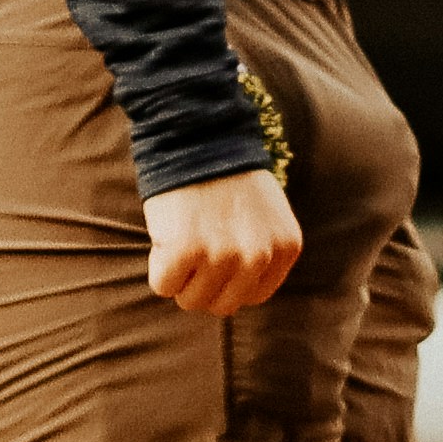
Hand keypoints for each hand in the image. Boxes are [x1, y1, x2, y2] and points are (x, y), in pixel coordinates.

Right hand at [146, 167, 303, 314]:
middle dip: (202, 283)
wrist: (198, 136)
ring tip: (183, 237)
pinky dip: (158, 267)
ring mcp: (223, 255)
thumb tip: (233, 296)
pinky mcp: (186, 250)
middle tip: (195, 246)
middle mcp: (258, 255)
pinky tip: (167, 237)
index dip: (227, 280)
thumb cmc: (224, 177)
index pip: (252, 297)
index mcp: (284, 248)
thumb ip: (261, 253)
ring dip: (180, 275)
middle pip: (221, 305)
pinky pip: (164, 286)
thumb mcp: (265, 216)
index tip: (217, 252)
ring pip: (191, 300)